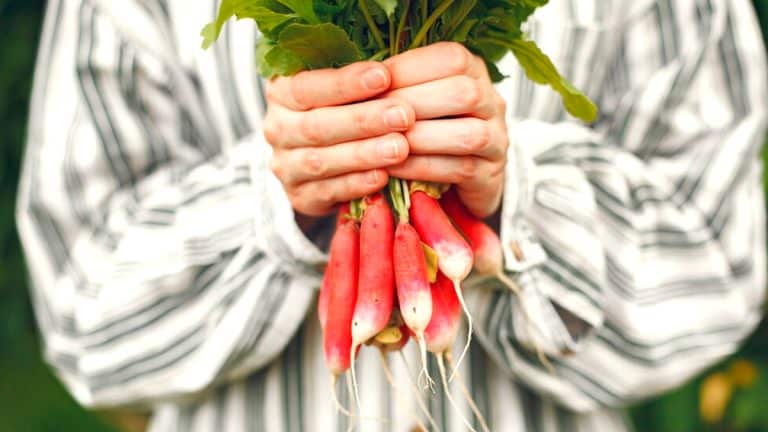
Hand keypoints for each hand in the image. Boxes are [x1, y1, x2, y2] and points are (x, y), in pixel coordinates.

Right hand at [264, 62, 414, 215]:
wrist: (319, 161)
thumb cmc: (341, 111)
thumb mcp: (341, 90)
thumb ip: (357, 82)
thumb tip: (394, 69)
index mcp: (282, 92)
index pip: (308, 86)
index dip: (346, 83)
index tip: (384, 76)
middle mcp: (277, 129)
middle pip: (316, 126)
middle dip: (363, 120)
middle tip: (403, 115)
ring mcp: (285, 166)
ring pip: (321, 161)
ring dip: (363, 154)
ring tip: (400, 148)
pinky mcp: (299, 196)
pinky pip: (327, 192)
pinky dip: (357, 184)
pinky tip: (383, 176)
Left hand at [383, 42, 508, 217]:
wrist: (460, 178)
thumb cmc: (429, 130)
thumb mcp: (416, 99)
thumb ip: (398, 86)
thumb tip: (358, 78)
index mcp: (473, 71)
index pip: (451, 58)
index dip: (409, 68)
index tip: (373, 82)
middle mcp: (492, 101)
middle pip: (464, 93)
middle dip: (414, 104)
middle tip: (375, 116)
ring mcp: (497, 139)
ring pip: (469, 134)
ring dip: (422, 139)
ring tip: (385, 144)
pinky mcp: (491, 174)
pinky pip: (460, 169)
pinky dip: (423, 168)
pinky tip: (394, 167)